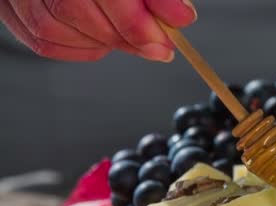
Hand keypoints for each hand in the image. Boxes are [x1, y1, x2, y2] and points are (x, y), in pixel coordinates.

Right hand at [0, 0, 196, 61]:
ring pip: (54, 27)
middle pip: (74, 8)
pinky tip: (103, 41)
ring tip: (132, 38)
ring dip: (103, 41)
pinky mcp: (10, 7)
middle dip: (126, 34)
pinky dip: (80, 48)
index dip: (136, 19)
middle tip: (160, 45)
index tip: (173, 31)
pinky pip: (41, 40)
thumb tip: (180, 17)